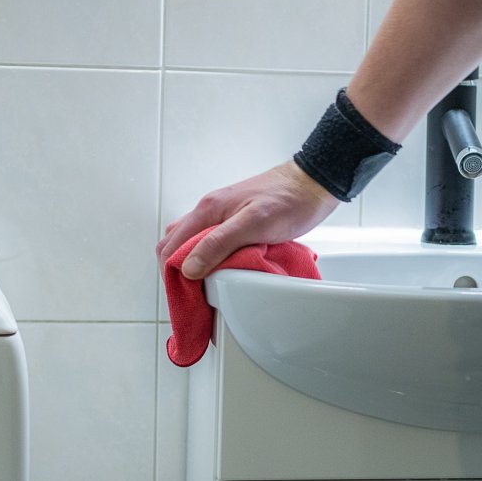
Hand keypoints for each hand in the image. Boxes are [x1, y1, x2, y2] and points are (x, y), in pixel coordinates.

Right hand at [156, 160, 339, 278]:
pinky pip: (212, 242)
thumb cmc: (288, 200)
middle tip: (192, 295)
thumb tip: (187, 268)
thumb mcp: (253, 224)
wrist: (311, 185)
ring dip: (194, 265)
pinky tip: (224, 269)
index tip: (184, 295)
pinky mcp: (235, 221)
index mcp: (207, 210)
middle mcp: (209, 211)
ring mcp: (221, 216)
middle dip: (177, 271)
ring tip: (206, 286)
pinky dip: (212, 258)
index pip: (170, 246)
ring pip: (193, 243)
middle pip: (175, 244)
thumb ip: (218, 243)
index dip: (172, 273)